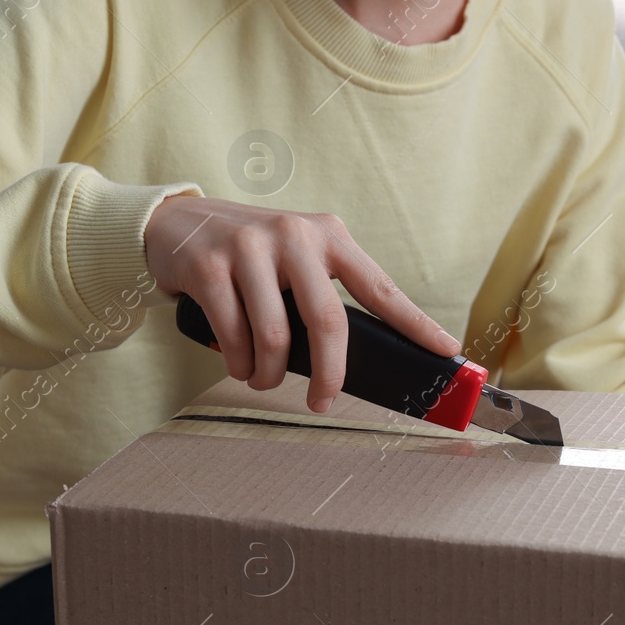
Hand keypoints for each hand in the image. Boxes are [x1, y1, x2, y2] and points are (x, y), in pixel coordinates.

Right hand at [145, 195, 460, 411]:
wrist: (178, 222)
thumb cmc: (251, 253)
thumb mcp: (297, 256)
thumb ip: (325, 293)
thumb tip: (357, 360)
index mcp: (329, 235)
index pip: (379, 287)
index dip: (415, 323)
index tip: (446, 351)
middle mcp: (294, 236)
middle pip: (327, 322)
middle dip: (330, 374)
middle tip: (322, 402)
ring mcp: (249, 247)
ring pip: (274, 336)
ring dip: (269, 374)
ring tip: (262, 379)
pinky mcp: (209, 264)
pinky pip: (232, 333)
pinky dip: (237, 363)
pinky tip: (238, 364)